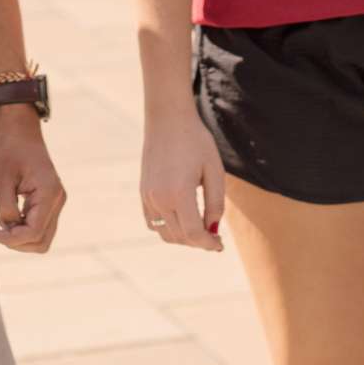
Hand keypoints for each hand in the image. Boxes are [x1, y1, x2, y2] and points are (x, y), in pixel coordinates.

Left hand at [0, 108, 66, 252]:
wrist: (18, 128)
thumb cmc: (8, 149)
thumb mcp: (0, 179)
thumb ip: (5, 208)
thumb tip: (9, 228)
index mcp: (48, 193)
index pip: (33, 232)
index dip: (9, 239)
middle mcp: (57, 199)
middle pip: (41, 241)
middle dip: (17, 243)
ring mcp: (55, 201)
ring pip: (42, 237)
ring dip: (20, 238)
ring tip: (1, 220)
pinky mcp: (49, 200)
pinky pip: (39, 225)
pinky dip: (23, 228)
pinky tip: (7, 215)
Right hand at [138, 108, 225, 250]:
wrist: (168, 119)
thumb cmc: (196, 141)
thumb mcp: (214, 171)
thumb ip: (215, 204)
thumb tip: (214, 230)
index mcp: (179, 193)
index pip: (193, 233)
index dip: (208, 244)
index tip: (220, 245)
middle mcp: (159, 198)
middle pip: (180, 237)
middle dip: (199, 242)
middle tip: (215, 238)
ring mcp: (148, 197)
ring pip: (165, 233)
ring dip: (183, 237)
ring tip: (200, 229)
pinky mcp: (143, 193)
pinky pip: (153, 223)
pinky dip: (168, 228)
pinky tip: (183, 219)